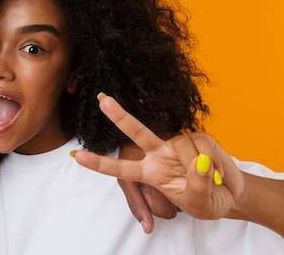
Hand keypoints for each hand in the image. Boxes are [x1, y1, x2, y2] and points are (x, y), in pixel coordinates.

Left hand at [73, 94, 244, 219]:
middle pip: (137, 132)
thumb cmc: (205, 201)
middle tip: (102, 100)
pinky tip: (220, 175)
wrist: (229, 195)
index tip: (76, 155)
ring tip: (213, 182)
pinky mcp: (199, 137)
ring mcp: (177, 144)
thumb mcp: (198, 204)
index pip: (120, 169)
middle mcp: (159, 154)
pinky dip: (217, 163)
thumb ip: (196, 186)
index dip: (99, 163)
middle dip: (120, 116)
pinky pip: (203, 145)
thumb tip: (199, 162)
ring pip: (181, 145)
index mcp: (150, 173)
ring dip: (201, 167)